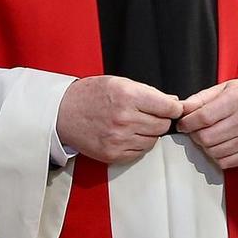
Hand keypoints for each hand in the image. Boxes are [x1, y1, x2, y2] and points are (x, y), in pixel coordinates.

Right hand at [56, 75, 182, 164]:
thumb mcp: (120, 83)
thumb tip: (173, 102)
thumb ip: (148, 92)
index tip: (174, 108)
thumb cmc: (90, 95)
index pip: (168, 108)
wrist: (63, 112)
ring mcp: (118, 139)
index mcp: (128, 96)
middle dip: (161, 120)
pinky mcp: (113, 154)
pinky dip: (138, 145)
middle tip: (149, 115)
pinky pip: (139, 152)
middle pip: (163, 126)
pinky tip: (127, 135)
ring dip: (149, 133)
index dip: (174, 108)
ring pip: (152, 141)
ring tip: (135, 124)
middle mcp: (124, 119)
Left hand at [178, 78, 237, 170]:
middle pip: (206, 137)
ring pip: (212, 151)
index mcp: (236, 100)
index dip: (187, 123)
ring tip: (212, 135)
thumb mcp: (221, 89)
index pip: (204, 117)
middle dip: (195, 135)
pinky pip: (223, 162)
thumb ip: (199, 99)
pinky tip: (221, 144)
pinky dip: (216, 156)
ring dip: (205, 146)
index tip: (183, 124)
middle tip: (197, 129)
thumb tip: (180, 109)